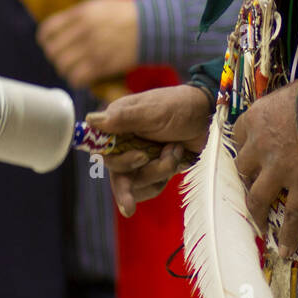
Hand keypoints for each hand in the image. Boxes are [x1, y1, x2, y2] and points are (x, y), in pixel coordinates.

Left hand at [37, 0, 138, 87]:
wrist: (152, 25)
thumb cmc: (126, 12)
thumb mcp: (99, 4)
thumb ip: (79, 13)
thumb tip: (61, 26)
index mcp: (81, 13)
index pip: (48, 30)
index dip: (45, 39)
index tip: (50, 43)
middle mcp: (83, 31)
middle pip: (53, 51)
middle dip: (56, 55)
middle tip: (64, 56)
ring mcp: (93, 49)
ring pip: (63, 66)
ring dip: (66, 68)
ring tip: (74, 67)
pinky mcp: (103, 65)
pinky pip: (78, 78)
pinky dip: (77, 78)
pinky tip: (84, 75)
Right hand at [85, 84, 212, 216]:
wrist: (207, 119)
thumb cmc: (179, 107)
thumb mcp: (153, 111)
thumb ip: (123, 118)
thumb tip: (90, 120)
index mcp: (118, 123)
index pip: (101, 149)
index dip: (118, 159)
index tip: (141, 158)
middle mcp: (123, 143)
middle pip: (118, 173)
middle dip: (145, 167)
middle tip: (156, 155)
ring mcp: (138, 159)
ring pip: (135, 184)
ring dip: (159, 172)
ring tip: (174, 151)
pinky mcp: (152, 171)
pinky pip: (148, 189)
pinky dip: (163, 179)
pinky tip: (176, 160)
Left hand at [232, 69, 297, 257]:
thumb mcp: (286, 94)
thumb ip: (277, 113)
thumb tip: (285, 120)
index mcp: (254, 120)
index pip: (236, 140)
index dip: (244, 150)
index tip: (251, 156)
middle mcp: (259, 147)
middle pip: (242, 170)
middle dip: (247, 179)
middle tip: (254, 188)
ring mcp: (279, 168)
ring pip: (256, 198)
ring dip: (256, 213)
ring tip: (258, 226)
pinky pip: (292, 215)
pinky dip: (287, 235)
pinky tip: (285, 249)